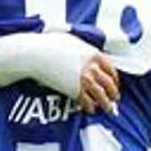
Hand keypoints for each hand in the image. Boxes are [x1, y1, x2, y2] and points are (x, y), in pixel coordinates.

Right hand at [0, 32, 118, 110]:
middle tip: (115, 98)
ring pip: (101, 95)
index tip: (114, 84)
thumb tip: (91, 53)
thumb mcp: (73, 41)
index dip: (114, 79)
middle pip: (109, 84)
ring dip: (106, 103)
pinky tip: (90, 109)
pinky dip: (90, 107)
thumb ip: (85, 49)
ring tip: (107, 108)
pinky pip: (86, 102)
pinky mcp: (73, 90)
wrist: (36, 55)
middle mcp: (92, 68)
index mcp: (94, 55)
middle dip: (114, 93)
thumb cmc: (50, 44)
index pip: (111, 70)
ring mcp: (83, 80)